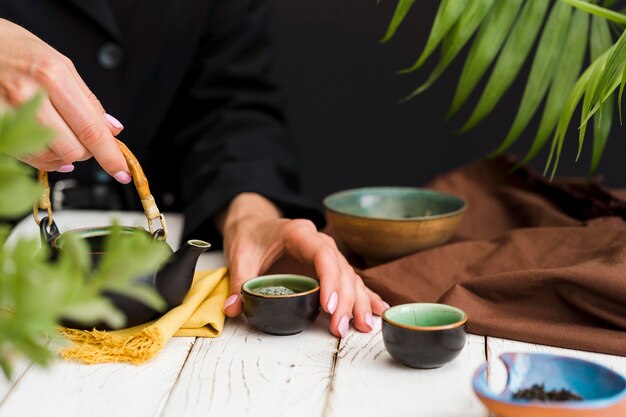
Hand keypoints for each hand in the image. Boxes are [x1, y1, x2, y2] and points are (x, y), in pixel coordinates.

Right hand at [0, 19, 129, 180]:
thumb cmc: (14, 48)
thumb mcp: (59, 63)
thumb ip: (88, 99)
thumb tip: (113, 129)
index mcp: (53, 76)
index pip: (91, 129)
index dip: (111, 156)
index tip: (122, 171)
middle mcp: (29, 96)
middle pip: (73, 149)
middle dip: (87, 152)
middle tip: (85, 140)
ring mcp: (8, 113)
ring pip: (51, 157)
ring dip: (64, 155)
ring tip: (60, 134)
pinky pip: (27, 156)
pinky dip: (44, 156)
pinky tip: (45, 142)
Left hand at [219, 193, 388, 337]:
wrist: (253, 224)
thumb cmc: (249, 236)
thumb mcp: (239, 257)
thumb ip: (238, 283)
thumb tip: (233, 309)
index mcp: (299, 233)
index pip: (322, 254)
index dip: (330, 279)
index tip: (329, 305)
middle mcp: (318, 241)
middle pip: (341, 269)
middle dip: (345, 300)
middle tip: (340, 327)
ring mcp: (326, 253)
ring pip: (350, 276)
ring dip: (358, 301)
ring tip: (362, 326)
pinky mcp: (327, 266)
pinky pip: (350, 280)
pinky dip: (365, 295)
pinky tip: (378, 310)